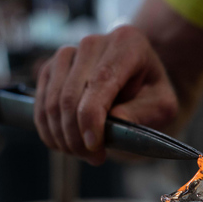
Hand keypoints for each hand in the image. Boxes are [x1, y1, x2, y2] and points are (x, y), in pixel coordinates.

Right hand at [34, 26, 178, 164]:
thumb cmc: (152, 95)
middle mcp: (93, 42)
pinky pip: (40, 103)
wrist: (138, 83)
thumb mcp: (162, 106)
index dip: (92, 117)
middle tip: (95, 158)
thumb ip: (141, 113)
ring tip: (83, 154)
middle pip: (71, 95)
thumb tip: (110, 124)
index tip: (95, 146)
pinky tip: (66, 145)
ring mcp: (68, 53)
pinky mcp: (51, 68)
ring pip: (52, 102)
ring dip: (63, 136)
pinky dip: (49, 130)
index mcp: (127, 44)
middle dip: (77, 135)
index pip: (101, 80)